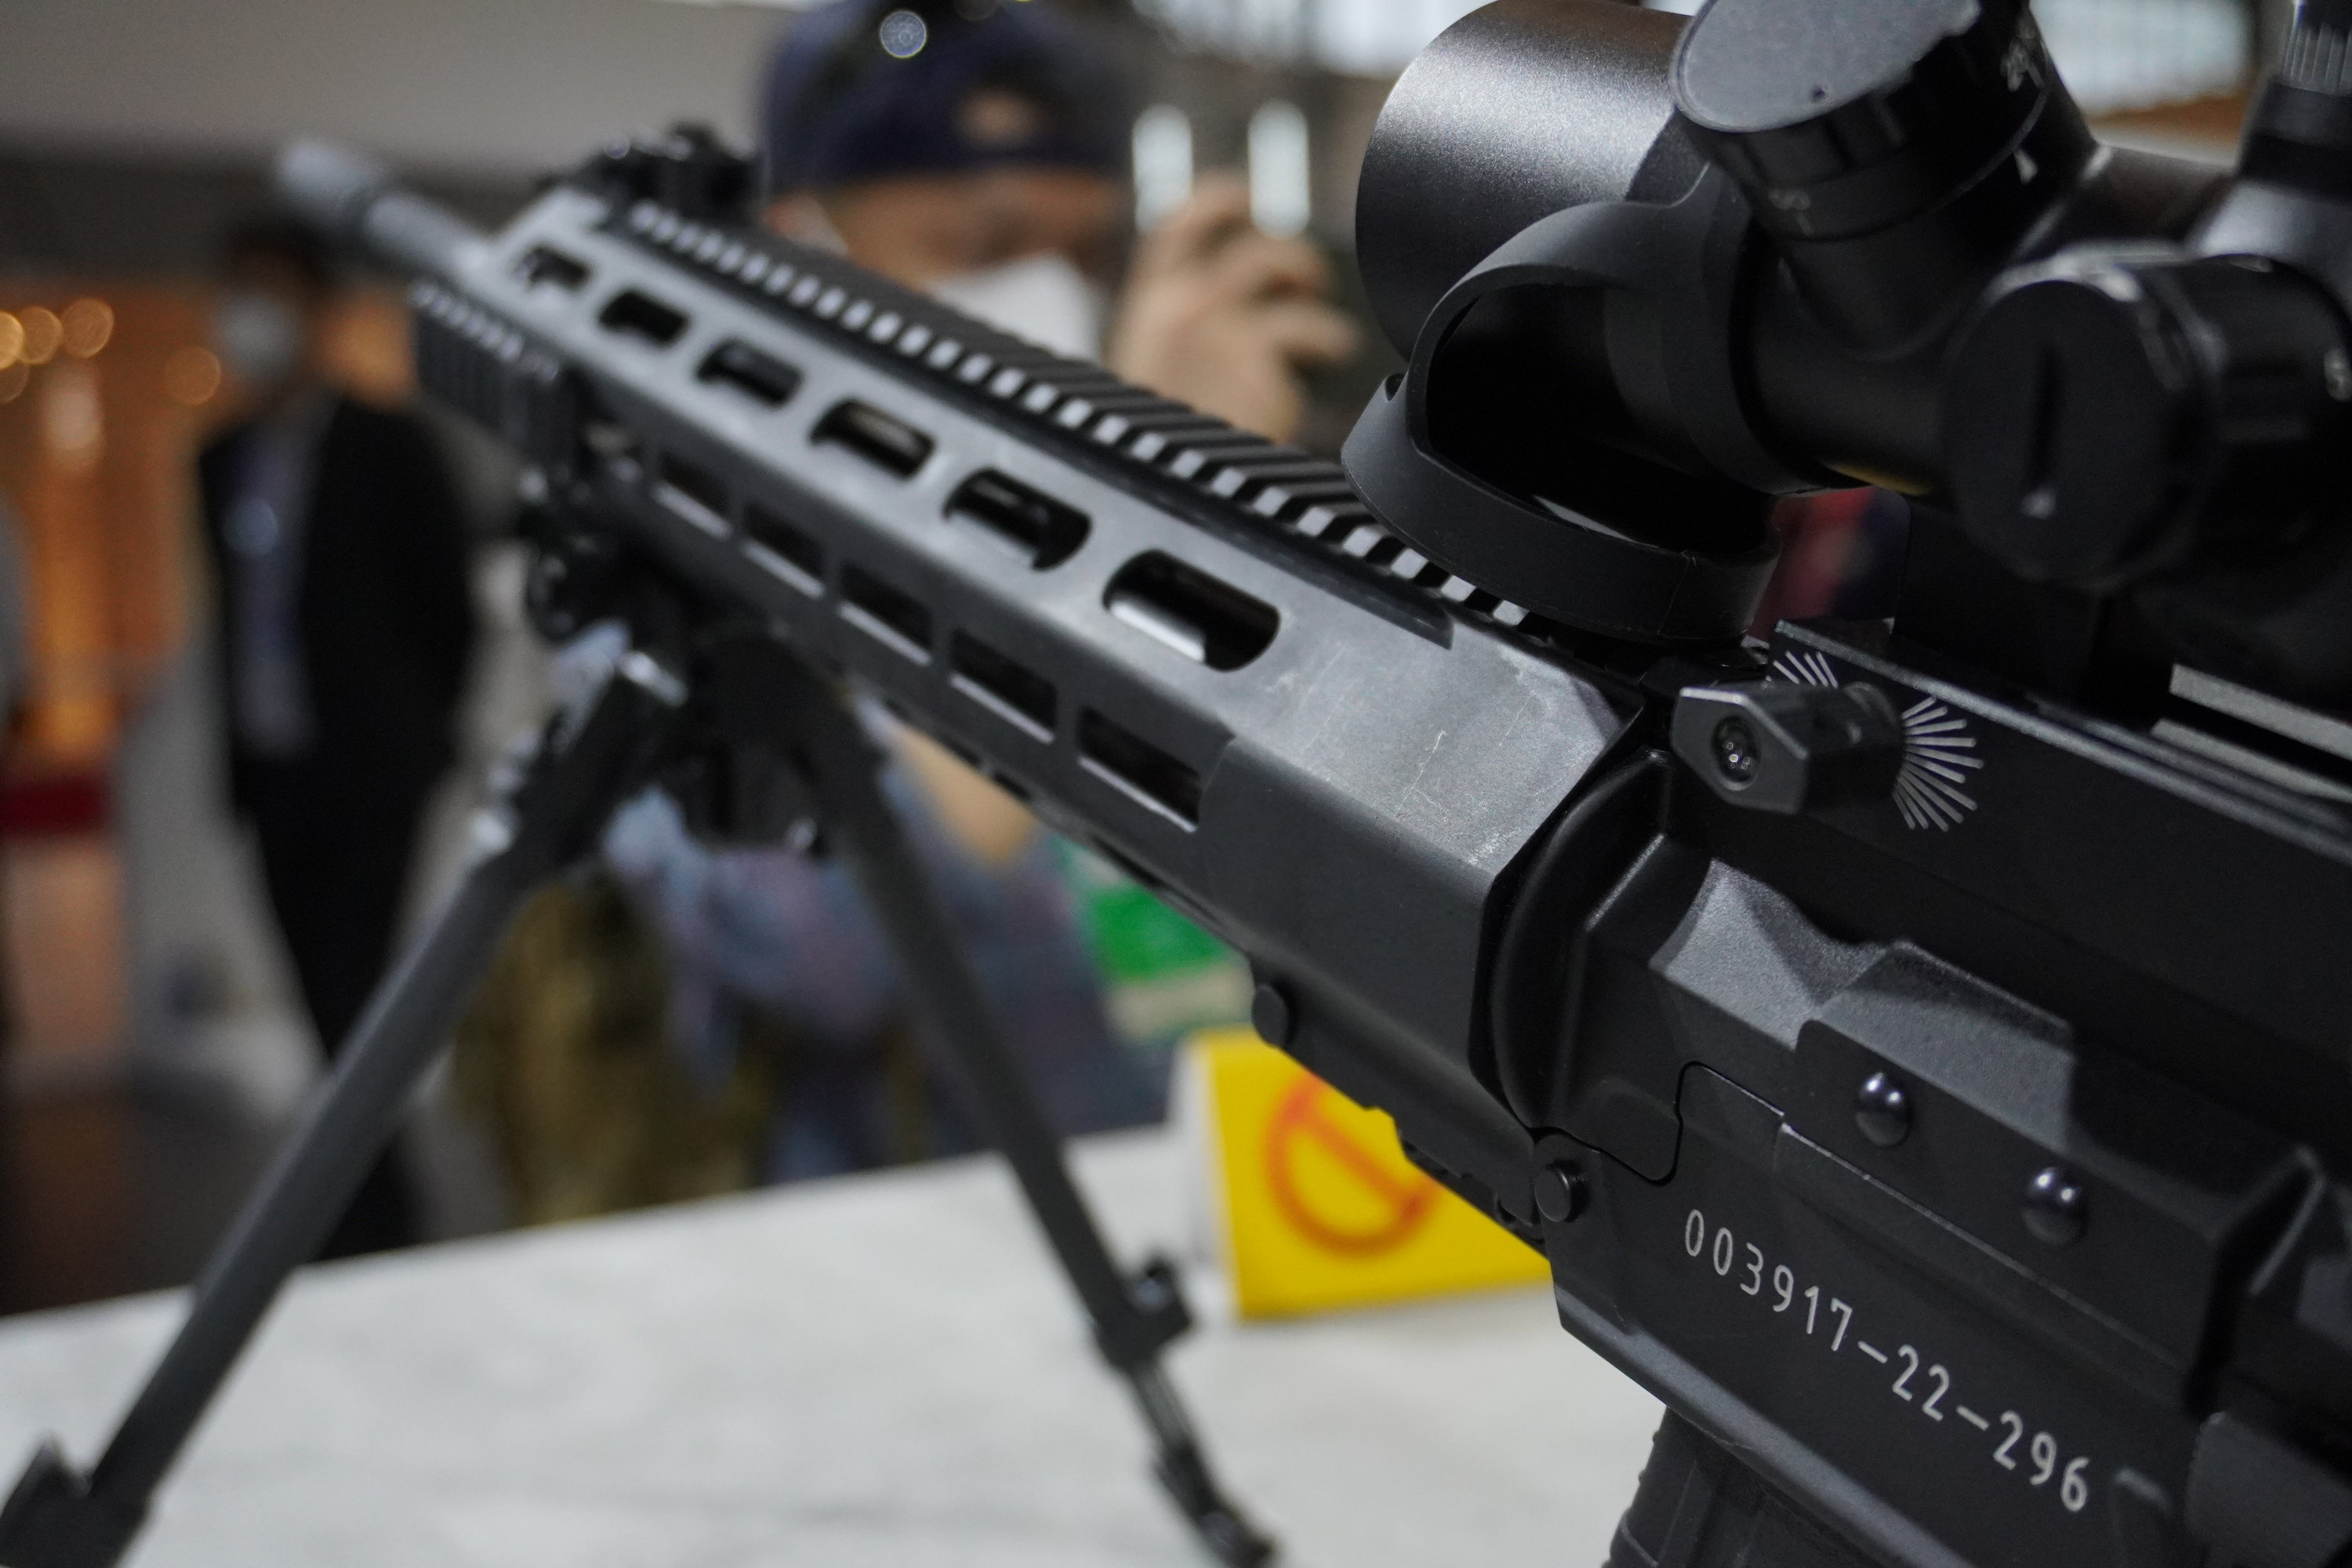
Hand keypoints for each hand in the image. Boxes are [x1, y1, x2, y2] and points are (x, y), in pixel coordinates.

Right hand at [1105, 176, 1357, 444]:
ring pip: (1275, 267)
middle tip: (1307, 274)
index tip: (1243, 197)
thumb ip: (1183, 336)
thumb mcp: (1155, 378)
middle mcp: (1178, 307)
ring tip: (1324, 302)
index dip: (1213, 202)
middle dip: (1287, 251)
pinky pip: (1306, 326)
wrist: (1175, 490)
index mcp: (1146, 311)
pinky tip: (1336, 348)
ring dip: (1308, 274)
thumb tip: (1232, 303)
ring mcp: (1217, 326)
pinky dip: (1328, 335)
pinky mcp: (1253, 355)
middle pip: (1243, 246)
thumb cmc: (1171, 446)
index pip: (1175, 230)